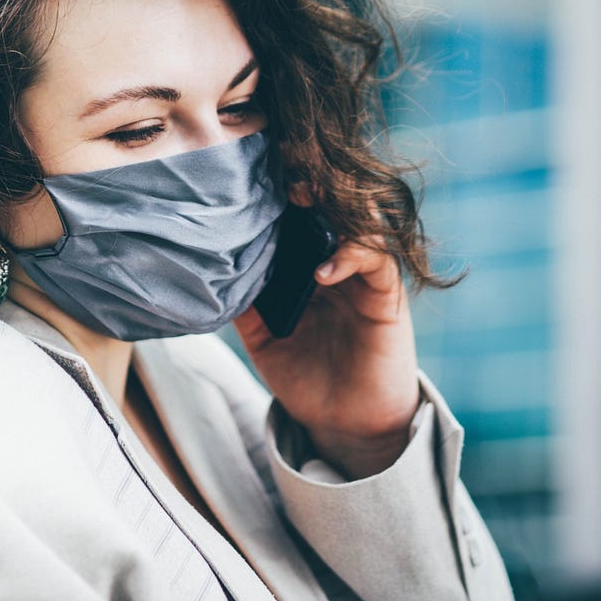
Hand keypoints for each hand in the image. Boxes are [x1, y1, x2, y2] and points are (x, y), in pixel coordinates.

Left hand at [233, 197, 422, 478]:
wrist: (345, 425)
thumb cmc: (306, 379)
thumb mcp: (264, 341)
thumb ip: (245, 308)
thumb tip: (213, 275)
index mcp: (308, 269)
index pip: (299, 220)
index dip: (282, 199)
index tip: (256, 180)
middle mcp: (338, 265)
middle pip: (330, 211)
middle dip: (309, 189)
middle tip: (283, 176)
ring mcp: (364, 278)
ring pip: (359, 224)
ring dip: (333, 209)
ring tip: (302, 202)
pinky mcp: (387, 299)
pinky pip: (378, 263)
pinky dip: (352, 257)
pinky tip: (323, 271)